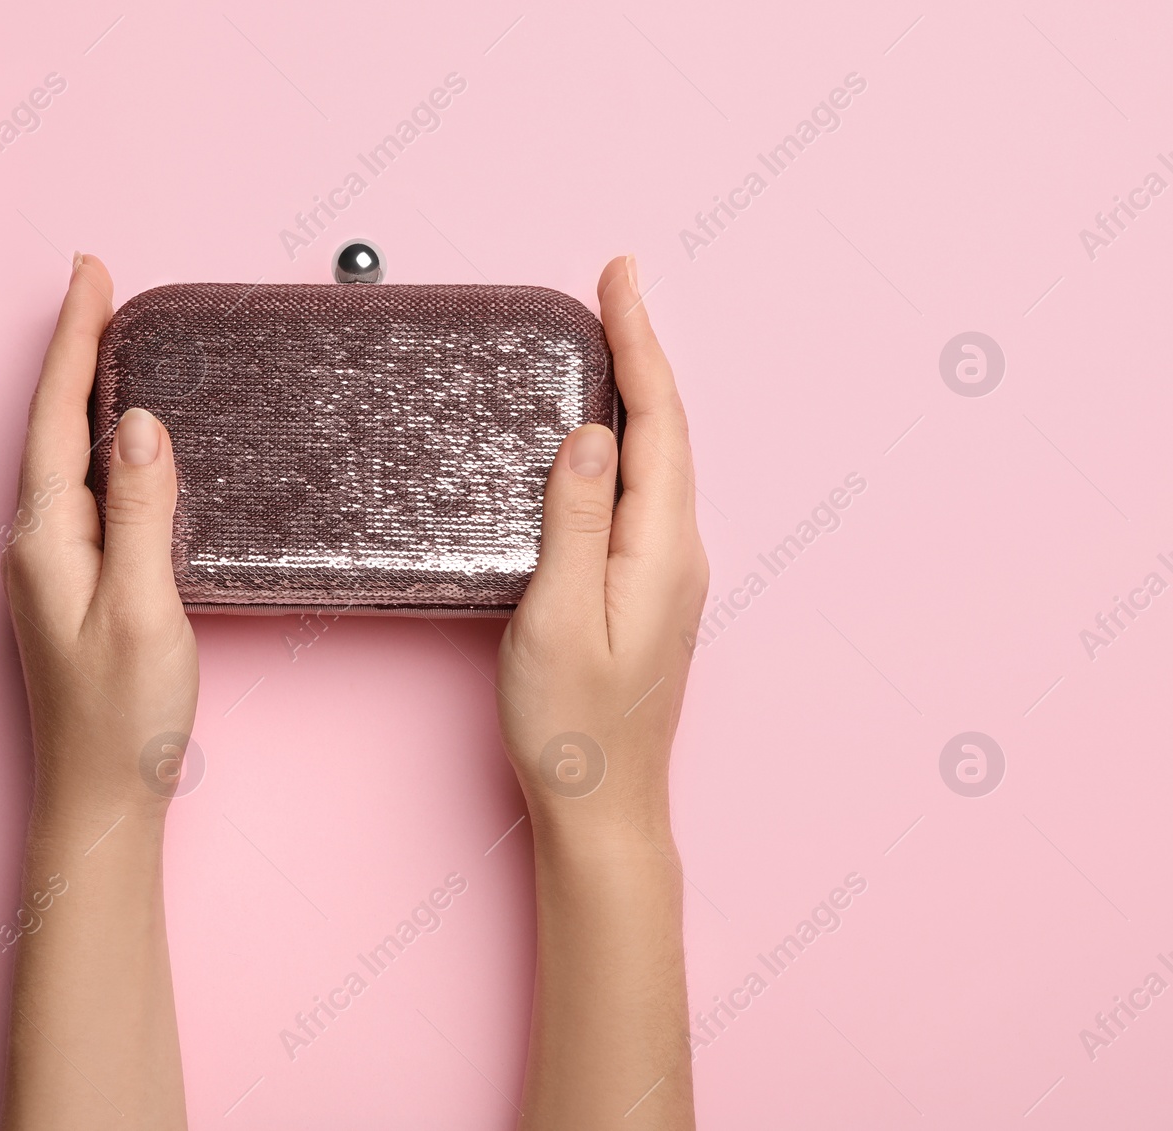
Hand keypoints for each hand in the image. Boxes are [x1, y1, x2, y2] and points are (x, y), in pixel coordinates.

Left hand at [0, 254, 190, 1130]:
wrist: (99, 801)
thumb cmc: (123, 718)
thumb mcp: (144, 608)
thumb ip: (142, 513)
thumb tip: (140, 425)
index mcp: (47, 539)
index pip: (59, 417)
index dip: (76, 341)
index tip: (91, 275)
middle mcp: (37, 545)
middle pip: (52, 427)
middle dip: (76, 353)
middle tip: (99, 290)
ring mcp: (51, 568)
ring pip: (65, 459)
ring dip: (85, 395)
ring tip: (110, 344)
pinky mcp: (74, 588)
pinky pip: (83, 494)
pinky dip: (99, 448)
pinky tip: (123, 446)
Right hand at [496, 254, 706, 838]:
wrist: (604, 809)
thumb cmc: (573, 728)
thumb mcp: (555, 617)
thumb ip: (574, 521)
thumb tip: (592, 434)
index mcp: (661, 548)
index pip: (658, 421)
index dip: (640, 342)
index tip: (621, 278)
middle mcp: (678, 552)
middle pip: (668, 430)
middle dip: (643, 352)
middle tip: (615, 289)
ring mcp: (668, 574)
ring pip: (659, 461)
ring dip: (639, 394)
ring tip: (609, 342)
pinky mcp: (648, 592)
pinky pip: (644, 494)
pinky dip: (629, 444)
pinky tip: (604, 439)